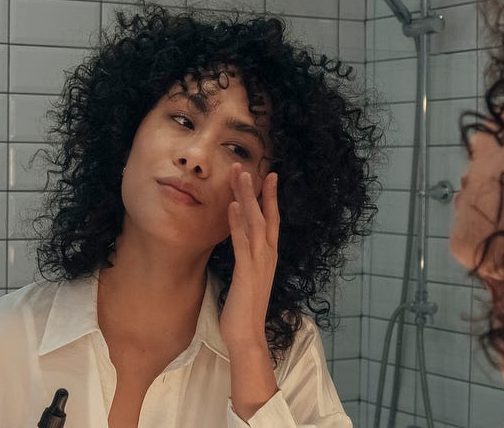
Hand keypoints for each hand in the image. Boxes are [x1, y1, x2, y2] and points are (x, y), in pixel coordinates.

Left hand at [219, 163, 279, 349]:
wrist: (248, 336)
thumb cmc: (245, 311)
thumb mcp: (247, 279)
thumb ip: (247, 260)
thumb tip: (241, 246)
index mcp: (268, 256)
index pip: (272, 221)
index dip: (270, 198)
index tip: (268, 176)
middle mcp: (268, 255)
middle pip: (266, 215)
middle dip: (258, 190)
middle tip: (251, 167)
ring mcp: (259, 262)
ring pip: (255, 222)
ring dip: (247, 198)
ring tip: (241, 175)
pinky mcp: (247, 272)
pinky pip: (242, 242)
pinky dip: (237, 223)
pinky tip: (230, 206)